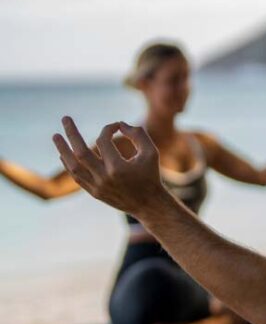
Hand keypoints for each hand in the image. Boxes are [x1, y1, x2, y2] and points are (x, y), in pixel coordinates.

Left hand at [52, 117, 166, 217]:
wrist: (148, 205)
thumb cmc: (151, 176)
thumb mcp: (151, 152)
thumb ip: (138, 134)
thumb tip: (120, 124)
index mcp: (118, 167)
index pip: (104, 141)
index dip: (108, 129)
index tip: (115, 126)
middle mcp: (105, 178)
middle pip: (81, 152)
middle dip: (72, 134)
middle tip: (65, 118)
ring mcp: (98, 187)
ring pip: (73, 166)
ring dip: (63, 150)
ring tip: (56, 136)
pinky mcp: (95, 193)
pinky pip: (77, 177)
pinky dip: (69, 164)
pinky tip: (63, 154)